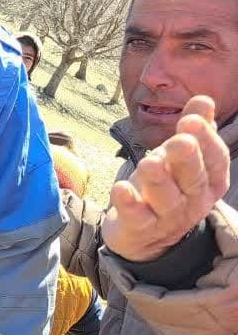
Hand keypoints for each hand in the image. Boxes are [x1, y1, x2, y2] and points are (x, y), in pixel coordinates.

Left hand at [103, 95, 229, 261]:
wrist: (143, 235)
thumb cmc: (166, 186)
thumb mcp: (180, 157)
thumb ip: (193, 130)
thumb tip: (204, 99)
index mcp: (209, 182)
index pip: (215, 160)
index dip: (206, 140)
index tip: (192, 119)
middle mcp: (194, 201)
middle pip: (193, 180)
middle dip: (187, 159)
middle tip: (179, 140)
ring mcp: (167, 217)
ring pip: (167, 199)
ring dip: (158, 180)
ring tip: (149, 162)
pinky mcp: (140, 228)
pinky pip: (137, 217)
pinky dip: (129, 203)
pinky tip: (120, 188)